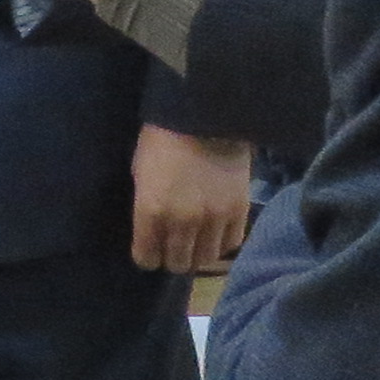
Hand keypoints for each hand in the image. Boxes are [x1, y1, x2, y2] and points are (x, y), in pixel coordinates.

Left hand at [131, 125, 256, 276]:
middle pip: (178, 263)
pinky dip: (222, 242)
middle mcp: (182, 222)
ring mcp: (213, 219)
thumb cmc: (162, 141)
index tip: (150, 248)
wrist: (204, 117)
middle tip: (174, 246)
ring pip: (205, 259)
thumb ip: (145, 208)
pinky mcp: (239, 211)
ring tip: (196, 241)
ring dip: (198, 253)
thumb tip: (151, 231)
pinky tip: (215, 232)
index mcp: (151, 212)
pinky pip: (231, 243)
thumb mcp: (140, 174)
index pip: (147, 258)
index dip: (147, 256)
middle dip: (172, 257)